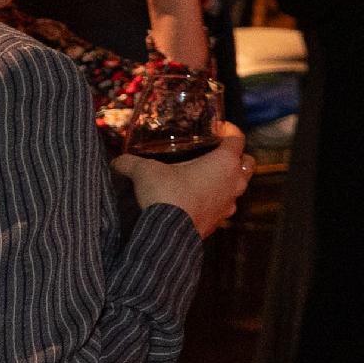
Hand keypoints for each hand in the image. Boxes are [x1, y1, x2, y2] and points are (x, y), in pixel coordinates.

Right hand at [118, 119, 249, 238]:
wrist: (167, 234)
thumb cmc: (165, 195)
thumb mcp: (145, 172)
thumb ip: (131, 162)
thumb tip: (117, 161)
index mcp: (224, 162)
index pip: (238, 139)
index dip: (230, 130)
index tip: (219, 128)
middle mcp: (234, 182)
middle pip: (246, 163)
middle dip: (236, 156)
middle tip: (217, 152)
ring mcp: (229, 204)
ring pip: (238, 186)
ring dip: (228, 180)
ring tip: (208, 176)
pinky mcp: (219, 222)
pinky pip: (225, 206)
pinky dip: (217, 200)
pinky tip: (199, 199)